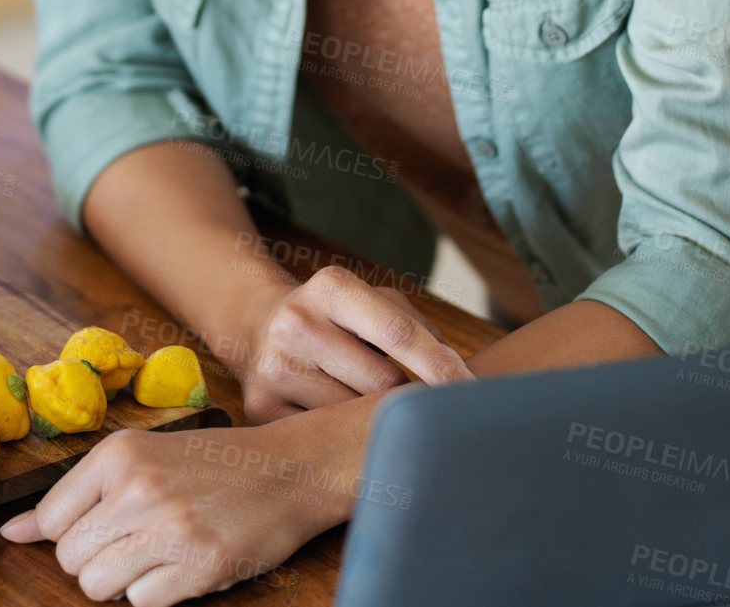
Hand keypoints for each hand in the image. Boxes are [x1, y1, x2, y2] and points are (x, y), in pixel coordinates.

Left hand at [0, 418, 340, 604]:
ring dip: (122, 581)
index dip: (72, 533)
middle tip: (135, 540)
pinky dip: (157, 594)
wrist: (289, 468)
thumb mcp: (145, 457)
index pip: (51, 519)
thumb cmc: (214, 463)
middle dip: (95, 561)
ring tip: (156, 553)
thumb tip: (11, 534)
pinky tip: (182, 565)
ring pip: (97, 586)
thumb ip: (78, 494)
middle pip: (69, 558)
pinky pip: (141, 605)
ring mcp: (169, 528)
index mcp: (120, 453)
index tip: (102, 527)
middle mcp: (138, 487)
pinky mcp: (198, 566)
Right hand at [237, 263, 474, 422]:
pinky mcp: (260, 408)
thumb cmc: (334, 318)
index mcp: (331, 287)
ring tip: (359, 405)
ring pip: (354, 416)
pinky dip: (339, 441)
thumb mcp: (370, 301)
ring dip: (372, 421)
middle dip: (403, 397)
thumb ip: (417, 328)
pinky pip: (323, 441)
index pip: (398, 332)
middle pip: (382, 382)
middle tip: (403, 400)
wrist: (257, 326)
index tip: (472, 393)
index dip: (440, 367)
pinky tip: (335, 427)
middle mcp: (297, 321)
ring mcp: (275, 366)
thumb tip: (458, 379)